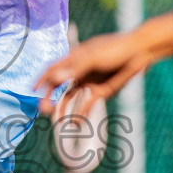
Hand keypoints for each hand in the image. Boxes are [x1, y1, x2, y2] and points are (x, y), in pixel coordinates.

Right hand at [35, 31, 151, 117]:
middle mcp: (79, 71)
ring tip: (59, 121)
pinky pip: (87, 104)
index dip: (42, 79)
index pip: (53, 69)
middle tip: (43, 109)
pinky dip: (81, 114)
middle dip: (50, 97)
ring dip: (64, 108)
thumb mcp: (93, 57)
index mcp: (74, 58)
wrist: (139, 52)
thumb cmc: (115, 48)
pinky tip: (76, 124)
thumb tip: (55, 78)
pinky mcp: (101, 91)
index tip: (33, 89)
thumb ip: (74, 68)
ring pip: (72, 97)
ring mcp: (89, 81)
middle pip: (60, 85)